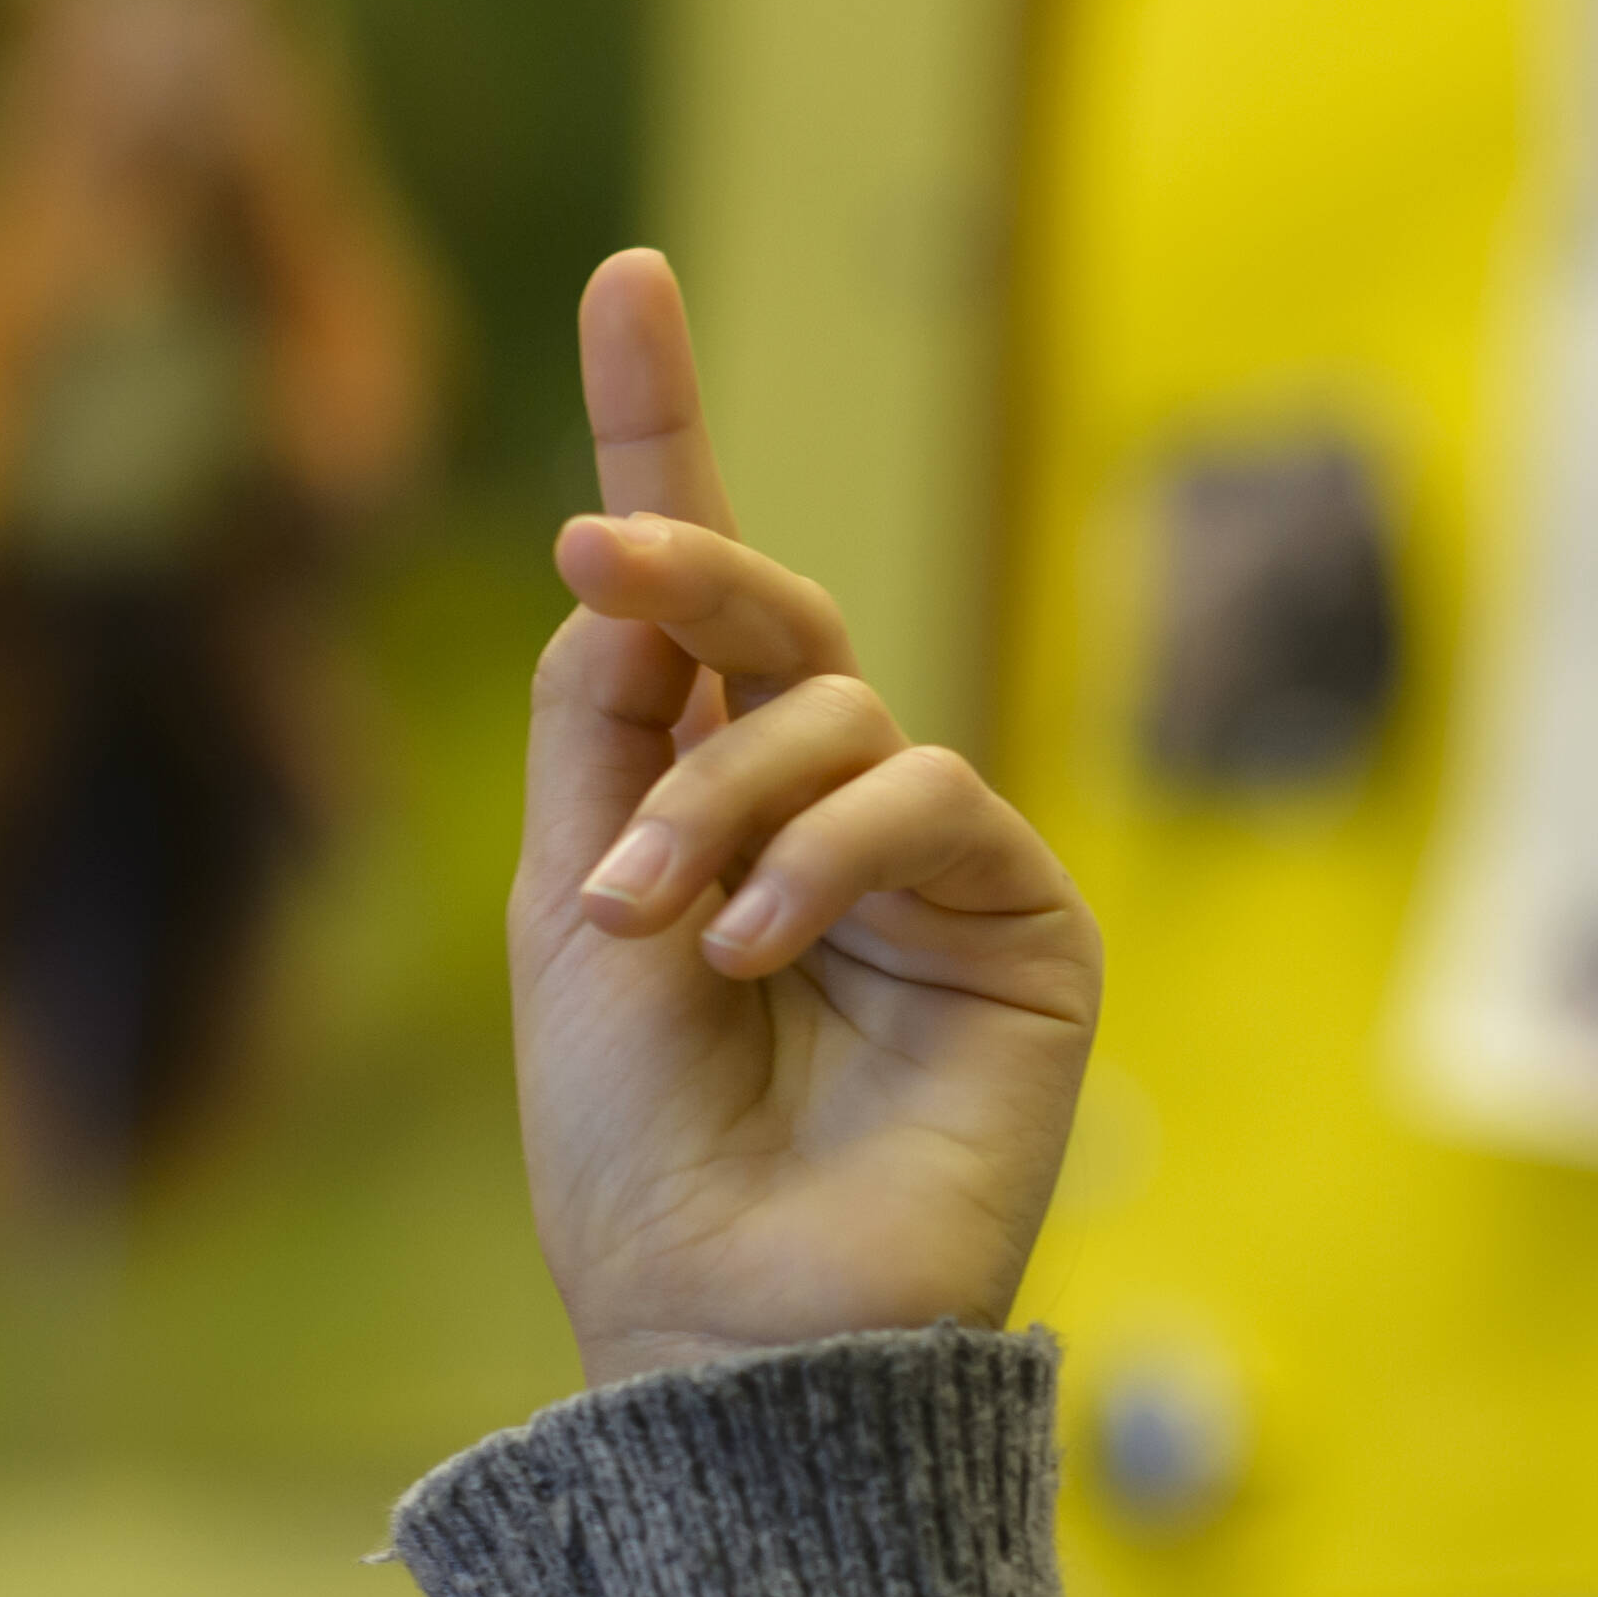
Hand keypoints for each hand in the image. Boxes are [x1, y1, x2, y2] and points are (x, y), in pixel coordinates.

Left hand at [515, 250, 1099, 1389]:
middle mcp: (827, 811)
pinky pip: (928, 796)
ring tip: (665, 931)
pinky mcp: (1025, 923)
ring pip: (841, 705)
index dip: (665, 428)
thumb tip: (620, 557)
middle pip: (776, 611)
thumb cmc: (631, 1153)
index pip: (698, 595)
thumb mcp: (572, 906)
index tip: (627, 270)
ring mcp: (934, 865)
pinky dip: (825, 854)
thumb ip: (606, 728)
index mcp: (704, 798)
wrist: (720, 1326)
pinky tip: (760, 952)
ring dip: (725, 796)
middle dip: (685, 566)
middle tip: (590, 566)